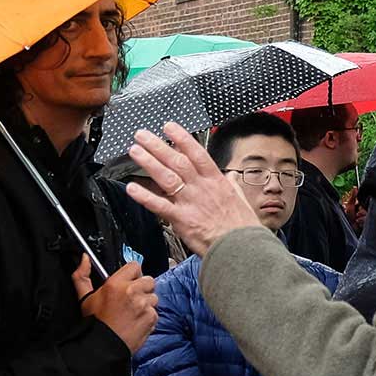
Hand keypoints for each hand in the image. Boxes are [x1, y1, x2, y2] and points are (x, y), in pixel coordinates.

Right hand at [71, 256, 155, 352]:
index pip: (135, 266)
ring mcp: (144, 305)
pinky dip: (148, 317)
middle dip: (142, 288)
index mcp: (115, 284)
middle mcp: (132, 292)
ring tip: (132, 313)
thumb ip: (82, 275)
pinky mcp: (152, 318)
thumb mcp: (85, 298)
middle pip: (148, 280)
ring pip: (153, 297)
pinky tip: (136, 322)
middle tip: (131, 299)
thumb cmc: (94, 324)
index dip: (132, 274)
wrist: (102, 347)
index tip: (129, 282)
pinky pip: (155, 312)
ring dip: (146, 303)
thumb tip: (84, 258)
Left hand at [124, 123, 258, 258]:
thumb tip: (229, 177)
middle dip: (158, 145)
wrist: (241, 248)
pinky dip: (145, 196)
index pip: (197, 153)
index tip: (169, 127)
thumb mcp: (242, 200)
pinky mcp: (182, 219)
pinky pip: (159, 205)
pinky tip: (132, 188)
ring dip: (149, 162)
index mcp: (216, 181)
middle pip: (177, 160)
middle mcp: (201, 188)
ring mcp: (190, 202)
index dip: (181, 138)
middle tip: (142, 135)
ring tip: (135, 151)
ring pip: (166, 177)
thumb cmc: (243, 228)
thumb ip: (232, 186)